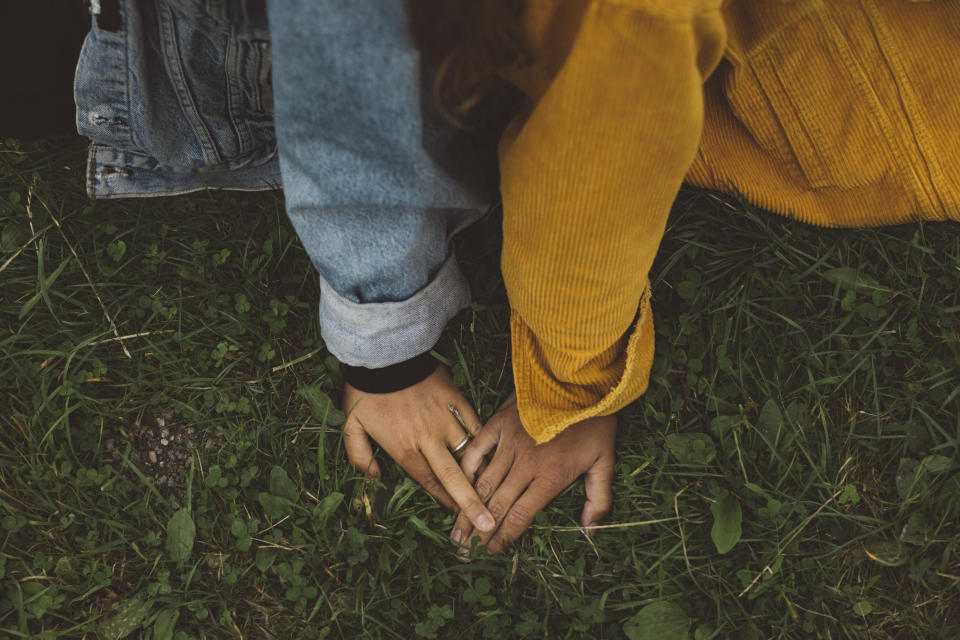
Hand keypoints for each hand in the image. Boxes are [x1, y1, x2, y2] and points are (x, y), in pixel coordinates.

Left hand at [342, 365, 496, 533]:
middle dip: (471, 504)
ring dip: (480, 472)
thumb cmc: (366, 393)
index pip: (430, 483)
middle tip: (486, 526)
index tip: (459, 519)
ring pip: (468, 451)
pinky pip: (474, 423)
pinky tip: (490, 450)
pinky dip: (481, 438)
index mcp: (405, 449)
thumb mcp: (352, 427)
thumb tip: (374, 480)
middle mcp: (429, 439)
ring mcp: (445, 419)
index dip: (445, 502)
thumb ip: (360, 458)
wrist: (384, 354)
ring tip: (494, 489)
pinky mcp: (455, 399)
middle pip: (454, 477)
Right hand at [450, 394, 615, 554]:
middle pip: (497, 505)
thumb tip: (591, 531)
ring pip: (483, 484)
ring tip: (456, 530)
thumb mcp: (605, 461)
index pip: (521, 516)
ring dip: (468, 509)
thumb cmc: (595, 421)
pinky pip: (476, 451)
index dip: (504, 537)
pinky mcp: (498, 423)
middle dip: (479, 532)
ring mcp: (509, 443)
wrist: (580, 379)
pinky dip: (466, 471)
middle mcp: (525, 463)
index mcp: (550, 476)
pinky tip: (458, 487)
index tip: (491, 553)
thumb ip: (598, 499)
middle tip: (464, 552)